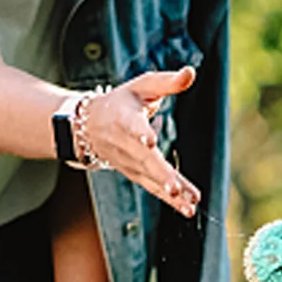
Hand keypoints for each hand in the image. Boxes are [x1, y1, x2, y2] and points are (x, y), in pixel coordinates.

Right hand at [80, 68, 200, 216]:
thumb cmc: (122, 102)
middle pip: (144, 159)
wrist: (89, 125)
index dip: (140, 131)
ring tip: (189, 204)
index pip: (131, 124)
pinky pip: (153, 189)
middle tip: (174, 187)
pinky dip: (170, 201)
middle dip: (159, 174)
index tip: (148, 139)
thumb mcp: (141, 86)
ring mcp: (129, 162)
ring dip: (169, 194)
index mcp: (124, 117)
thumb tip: (191, 72)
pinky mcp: (136, 175)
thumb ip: (167, 82)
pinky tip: (188, 209)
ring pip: (150, 179)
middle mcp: (125, 143)